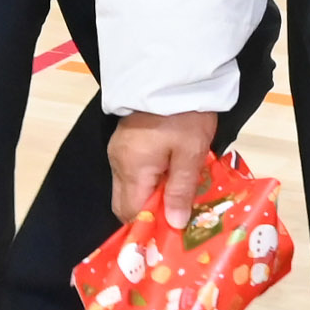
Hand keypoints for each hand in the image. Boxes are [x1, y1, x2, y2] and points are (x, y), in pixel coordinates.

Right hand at [109, 109, 218, 225]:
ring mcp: (119, 152)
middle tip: (175, 219)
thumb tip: (174, 224)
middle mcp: (118, 163)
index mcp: (132, 169)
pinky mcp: (126, 142)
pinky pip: (133, 172)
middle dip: (148, 215)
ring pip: (129, 188)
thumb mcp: (190, 152)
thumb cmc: (184, 114)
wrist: (173, 74)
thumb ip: (181, 190)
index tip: (171, 234)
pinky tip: (169, 179)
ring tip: (177, 200)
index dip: (149, 227)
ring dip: (150, 197)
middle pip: (125, 204)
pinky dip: (148, 181)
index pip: (131, 213)